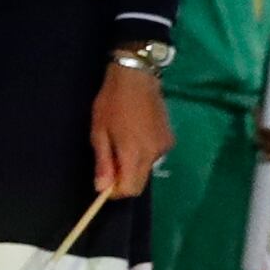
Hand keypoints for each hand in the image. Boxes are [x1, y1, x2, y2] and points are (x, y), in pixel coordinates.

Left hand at [94, 62, 172, 198]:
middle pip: (140, 182)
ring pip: (146, 169)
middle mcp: (154, 154)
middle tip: (109, 161)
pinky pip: (153, 156)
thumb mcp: (99, 132)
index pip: (130, 188)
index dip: (115, 191)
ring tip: (120, 142)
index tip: (104, 182)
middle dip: (123, 180)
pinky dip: (142, 154)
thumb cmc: (112, 103)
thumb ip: (103, 162)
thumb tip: (102, 188)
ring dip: (132, 165)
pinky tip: (133, 135)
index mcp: (135, 153)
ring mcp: (164, 146)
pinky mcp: (169, 139)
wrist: (137, 78)